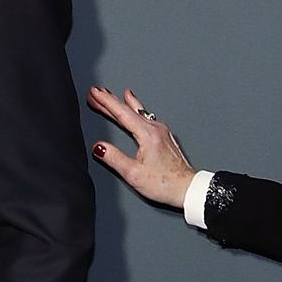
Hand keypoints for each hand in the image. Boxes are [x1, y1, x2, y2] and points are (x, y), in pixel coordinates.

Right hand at [86, 86, 195, 208]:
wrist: (187, 188)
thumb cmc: (165, 183)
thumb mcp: (133, 174)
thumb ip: (113, 158)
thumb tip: (99, 147)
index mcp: (147, 134)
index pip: (122, 112)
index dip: (106, 101)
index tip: (94, 92)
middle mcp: (156, 129)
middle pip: (129, 110)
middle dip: (110, 100)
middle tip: (96, 93)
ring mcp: (162, 131)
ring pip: (138, 112)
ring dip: (123, 104)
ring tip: (112, 96)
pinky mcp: (165, 137)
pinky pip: (146, 118)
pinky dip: (135, 111)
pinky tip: (135, 109)